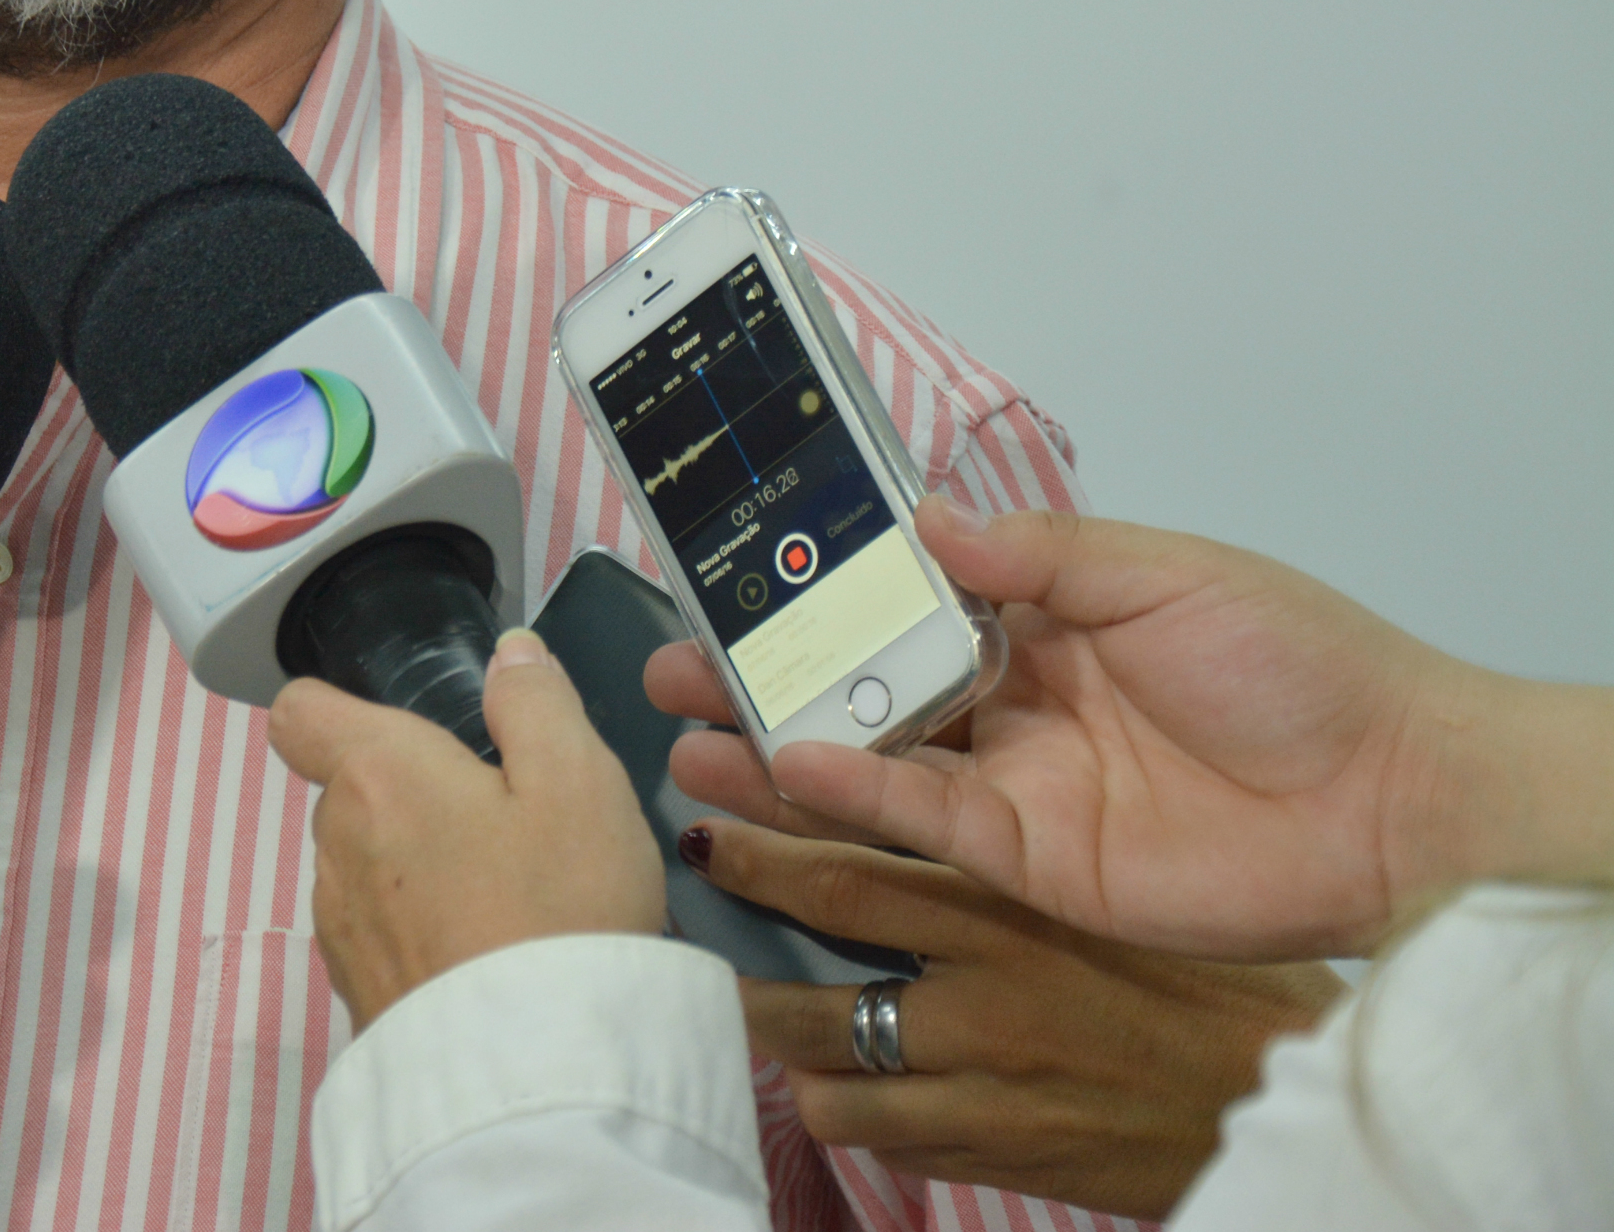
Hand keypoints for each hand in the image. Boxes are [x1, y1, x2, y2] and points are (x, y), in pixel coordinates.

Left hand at [268, 631, 664, 1029]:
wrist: (538, 1081)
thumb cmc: (559, 917)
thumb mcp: (580, 785)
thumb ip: (537, 704)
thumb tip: (511, 658)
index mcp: (375, 774)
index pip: (301, 712)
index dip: (344, 707)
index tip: (416, 728)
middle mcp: (334, 846)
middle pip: (351, 791)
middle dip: (414, 794)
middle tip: (506, 824)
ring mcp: (339, 928)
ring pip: (366, 867)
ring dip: (418, 868)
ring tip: (508, 899)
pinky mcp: (358, 996)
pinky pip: (381, 937)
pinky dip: (422, 934)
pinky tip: (490, 956)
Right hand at [648, 501, 1584, 958]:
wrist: (1396, 795)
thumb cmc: (1302, 666)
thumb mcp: (1166, 571)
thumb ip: (1038, 552)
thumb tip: (925, 515)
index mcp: (1041, 623)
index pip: (901, 601)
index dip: (817, 589)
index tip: (731, 569)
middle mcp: (1011, 705)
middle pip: (860, 688)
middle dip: (761, 675)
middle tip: (667, 663)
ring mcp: (1016, 786)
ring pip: (867, 765)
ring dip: (774, 746)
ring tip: (682, 730)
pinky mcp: (1033, 862)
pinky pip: (922, 826)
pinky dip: (853, 798)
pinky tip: (788, 767)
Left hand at [682, 819, 1346, 1220]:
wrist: (1287, 1100)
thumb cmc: (1208, 981)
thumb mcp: (1100, 896)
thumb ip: (1002, 867)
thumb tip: (899, 817)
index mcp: (1009, 912)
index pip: (849, 865)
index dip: (762, 842)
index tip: (704, 821)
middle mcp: (982, 1001)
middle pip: (812, 975)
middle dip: (734, 952)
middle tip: (687, 927)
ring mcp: (984, 1090)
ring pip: (825, 1077)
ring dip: (785, 1051)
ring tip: (758, 1018)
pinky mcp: (998, 1158)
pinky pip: (886, 1139)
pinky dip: (855, 1111)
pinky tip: (849, 1086)